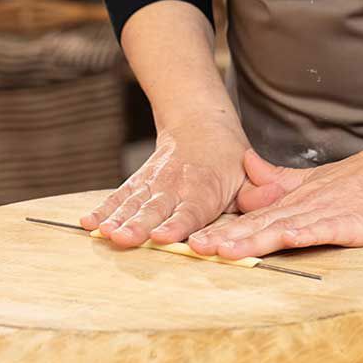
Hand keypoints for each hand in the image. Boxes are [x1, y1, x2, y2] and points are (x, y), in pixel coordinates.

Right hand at [80, 116, 247, 247]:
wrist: (199, 124)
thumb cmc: (229, 161)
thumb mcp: (249, 171)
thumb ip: (258, 190)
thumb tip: (273, 197)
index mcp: (205, 187)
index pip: (191, 210)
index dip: (177, 224)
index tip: (163, 237)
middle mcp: (176, 185)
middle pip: (155, 208)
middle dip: (139, 225)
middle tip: (124, 239)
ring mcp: (154, 183)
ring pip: (133, 202)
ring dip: (117, 218)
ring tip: (103, 233)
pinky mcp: (139, 182)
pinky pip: (119, 196)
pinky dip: (104, 209)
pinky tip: (88, 222)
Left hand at [186, 141, 362, 259]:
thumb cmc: (359, 179)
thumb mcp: (311, 179)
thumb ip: (277, 178)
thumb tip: (245, 164)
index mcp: (293, 200)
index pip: (252, 217)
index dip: (223, 229)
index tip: (192, 240)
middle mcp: (303, 206)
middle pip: (259, 224)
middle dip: (226, 237)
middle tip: (194, 248)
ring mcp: (325, 213)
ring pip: (282, 228)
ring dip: (252, 239)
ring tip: (224, 250)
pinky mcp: (349, 222)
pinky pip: (322, 229)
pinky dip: (302, 234)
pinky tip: (285, 241)